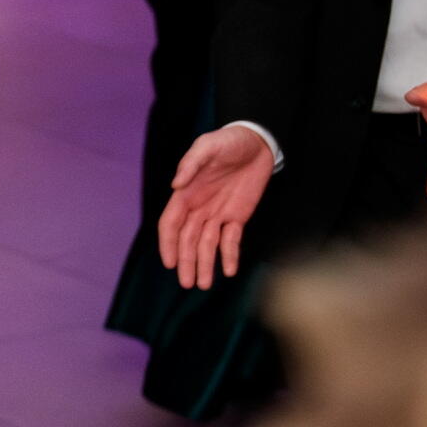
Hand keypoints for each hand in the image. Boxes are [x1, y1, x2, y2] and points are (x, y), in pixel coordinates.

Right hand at [158, 125, 273, 289]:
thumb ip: (191, 163)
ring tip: (204, 285)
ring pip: (207, 245)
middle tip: (188, 284)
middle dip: (187, 262)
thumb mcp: (208, 146)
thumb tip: (175, 185)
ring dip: (204, 264)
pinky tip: (229, 271)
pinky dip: (229, 255)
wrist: (257, 142)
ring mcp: (218, 214)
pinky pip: (231, 240)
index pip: (171, 224)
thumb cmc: (228, 141)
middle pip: (188, 241)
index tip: (169, 263)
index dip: (168, 244)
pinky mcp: (237, 217)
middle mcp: (198, 208)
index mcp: (186, 194)